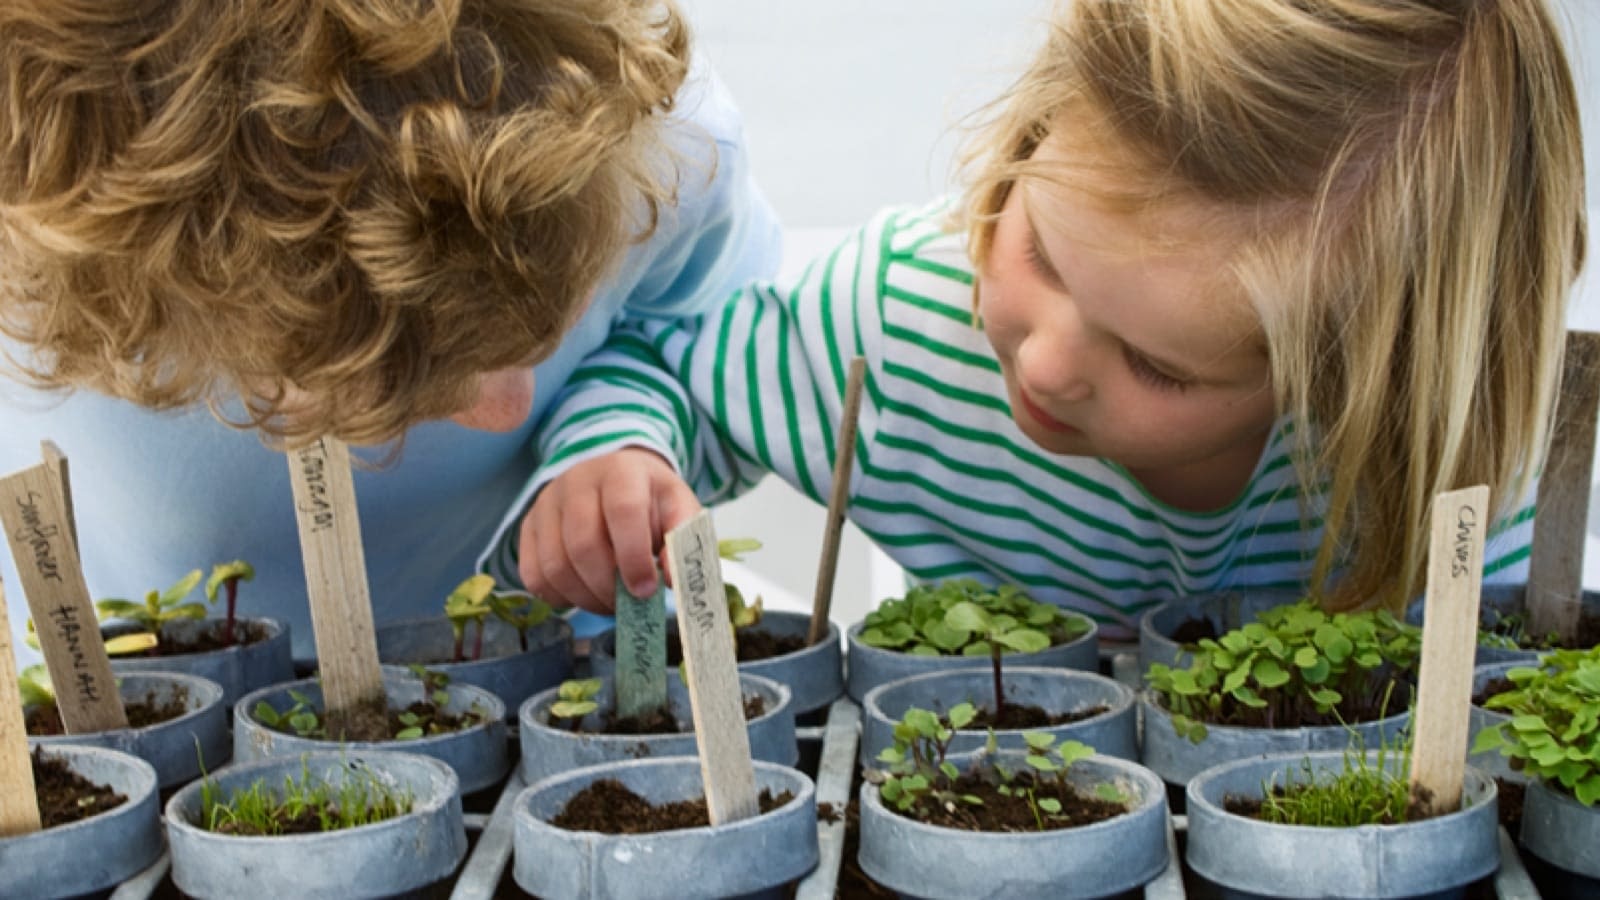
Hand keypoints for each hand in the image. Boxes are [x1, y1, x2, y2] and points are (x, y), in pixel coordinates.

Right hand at [518, 447, 700, 613]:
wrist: (614, 479)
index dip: (634, 557)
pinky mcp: (527, 526)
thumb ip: (682, 542)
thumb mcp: (678, 509)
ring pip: (556, 565)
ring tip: (609, 602)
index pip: (623, 511)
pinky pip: (533, 575)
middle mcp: (576, 482)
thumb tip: (671, 580)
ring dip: (585, 598)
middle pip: (583, 545)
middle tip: (628, 604)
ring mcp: (546, 504)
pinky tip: (583, 595)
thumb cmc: (650, 500)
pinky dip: (559, 597)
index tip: (646, 590)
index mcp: (621, 472)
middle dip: (608, 587)